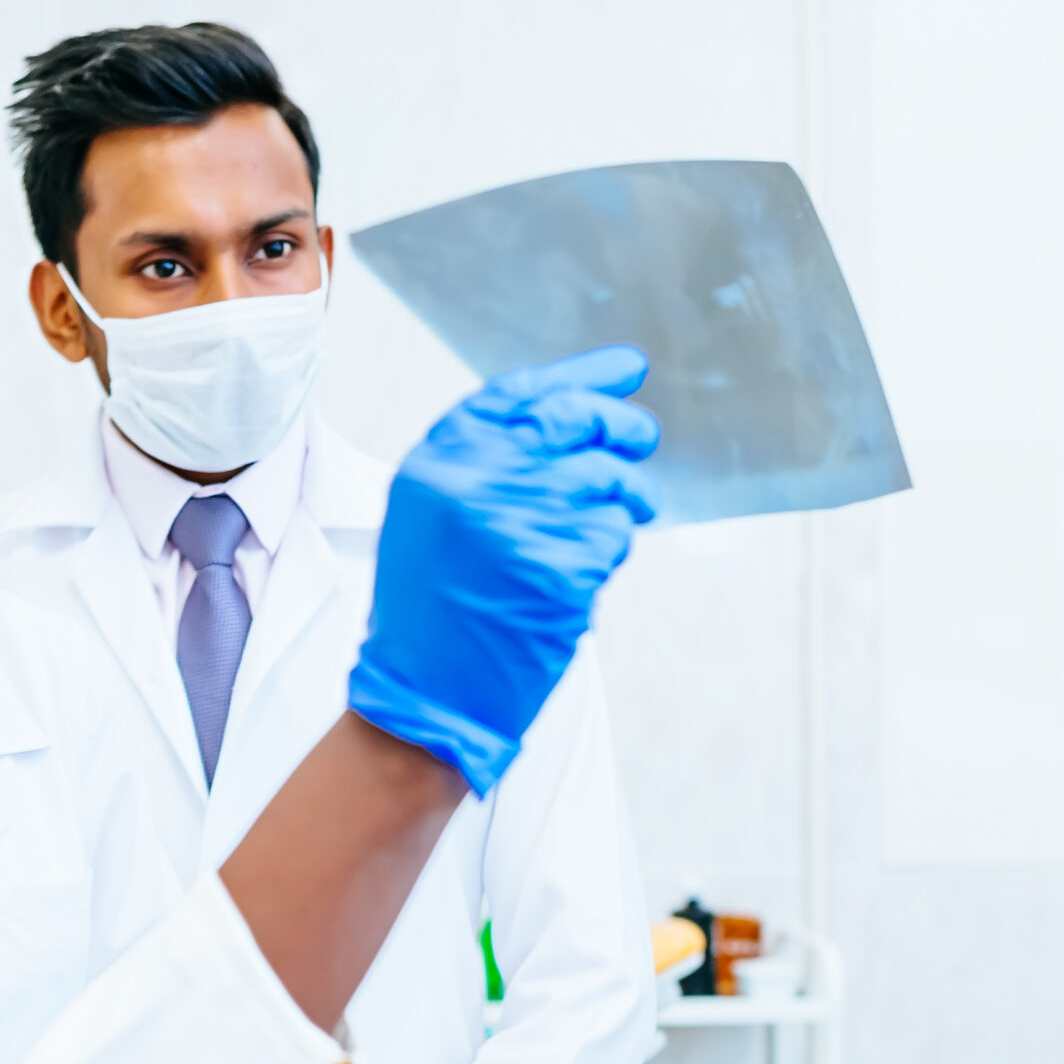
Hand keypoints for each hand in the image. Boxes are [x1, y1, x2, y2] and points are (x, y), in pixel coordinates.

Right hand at [347, 344, 659, 797]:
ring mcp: (520, 523)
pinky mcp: (560, 568)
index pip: (521, 392)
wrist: (424, 693)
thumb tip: (568, 415)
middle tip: (639, 436)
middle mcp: (476, 481)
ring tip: (620, 516)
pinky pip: (613, 537)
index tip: (626, 370)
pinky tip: (581, 575)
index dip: (582, 376)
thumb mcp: (430, 518)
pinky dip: (610, 551)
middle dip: (619, 425)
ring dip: (626, 496)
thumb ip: (483, 464)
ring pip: (606, 479)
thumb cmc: (429, 611)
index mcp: (438, 463)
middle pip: (573, 420)